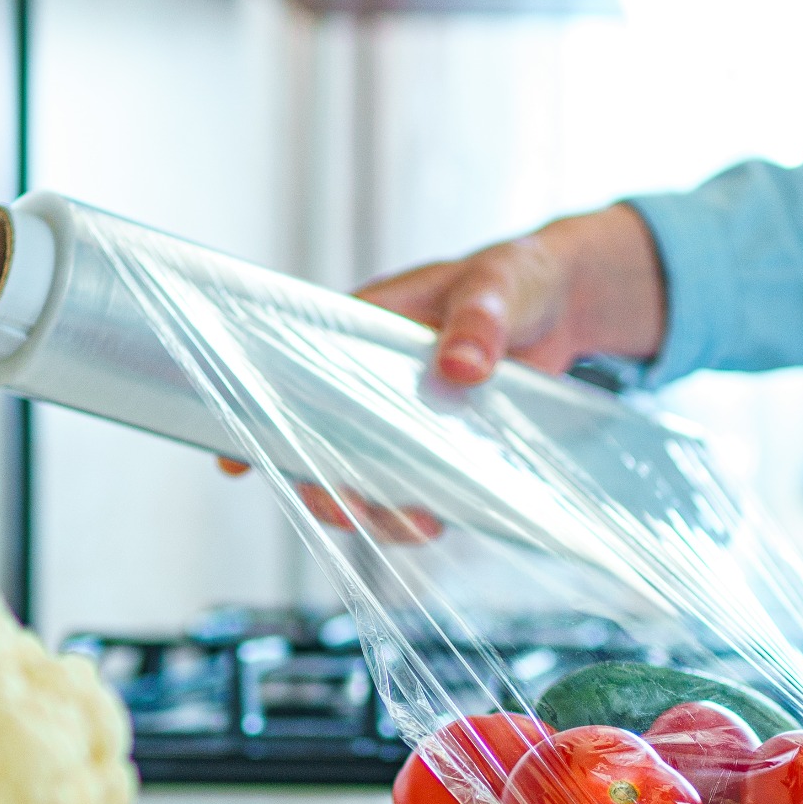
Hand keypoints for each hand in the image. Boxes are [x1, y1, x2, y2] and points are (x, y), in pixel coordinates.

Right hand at [216, 203, 664, 534]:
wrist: (567, 304)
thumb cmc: (516, 278)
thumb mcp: (500, 284)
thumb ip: (480, 320)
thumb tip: (462, 365)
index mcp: (363, 327)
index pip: (293, 370)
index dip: (261, 417)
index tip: (235, 461)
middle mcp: (374, 380)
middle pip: (324, 442)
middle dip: (327, 484)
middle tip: (348, 508)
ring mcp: (408, 418)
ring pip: (369, 475)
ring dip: (380, 509)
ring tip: (415, 524)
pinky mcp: (446, 447)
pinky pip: (420, 488)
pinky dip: (422, 511)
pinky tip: (440, 521)